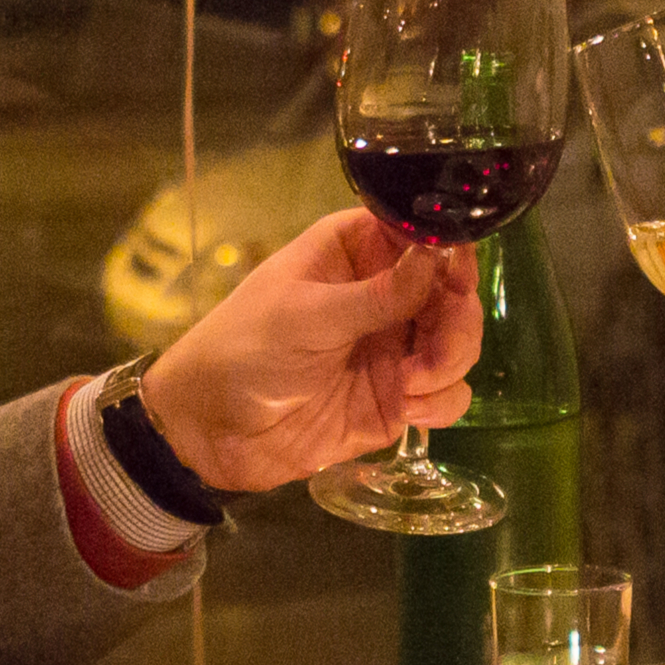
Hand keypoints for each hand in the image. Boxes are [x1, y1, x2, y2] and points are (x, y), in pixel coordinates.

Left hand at [140, 208, 481, 490]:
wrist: (206, 431)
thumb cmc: (244, 349)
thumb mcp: (308, 317)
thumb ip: (379, 294)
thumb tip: (439, 253)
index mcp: (355, 253)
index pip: (421, 234)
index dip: (450, 250)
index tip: (457, 278)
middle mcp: (383, 295)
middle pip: (452, 293)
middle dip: (457, 321)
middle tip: (436, 350)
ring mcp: (392, 349)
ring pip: (458, 343)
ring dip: (451, 362)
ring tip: (412, 386)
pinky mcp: (394, 400)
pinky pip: (445, 396)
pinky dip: (441, 403)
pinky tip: (409, 411)